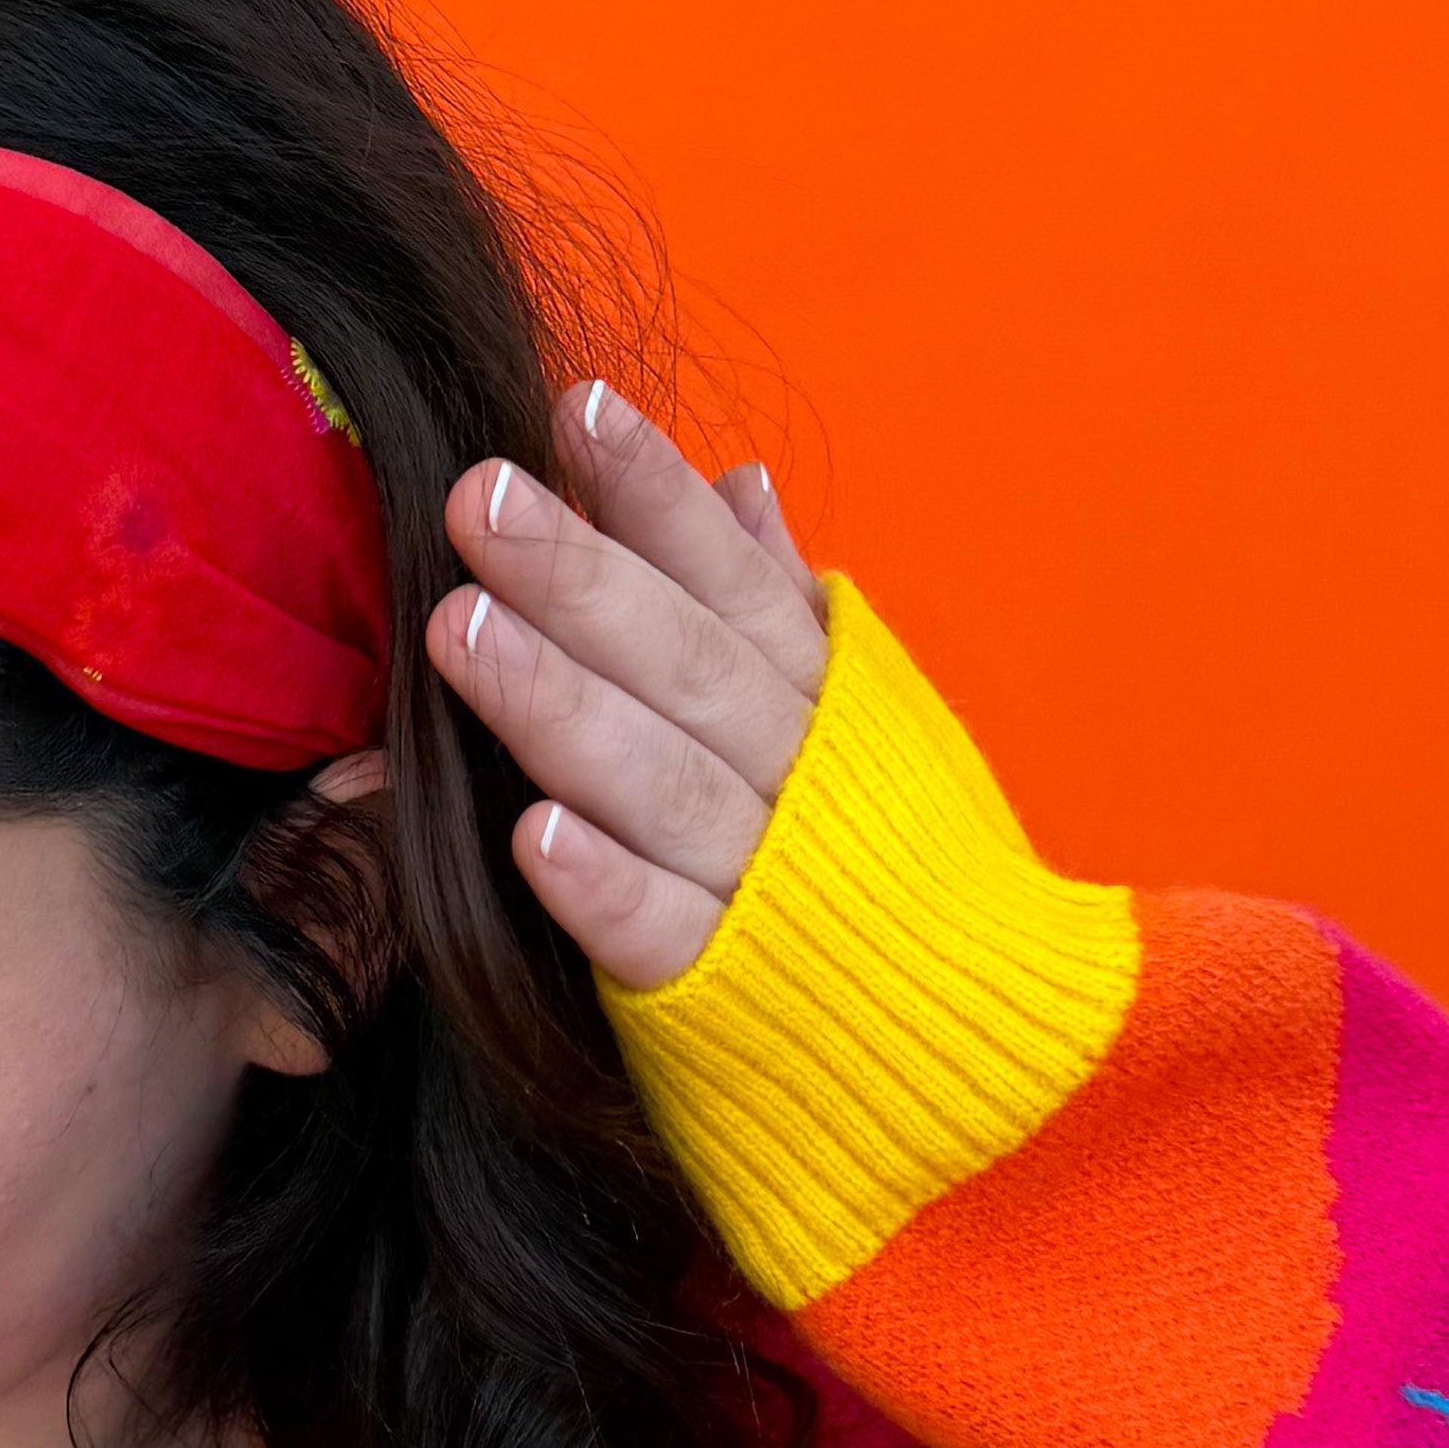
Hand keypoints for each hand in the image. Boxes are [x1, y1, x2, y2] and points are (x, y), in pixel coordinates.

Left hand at [426, 385, 830, 988]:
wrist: (986, 1042)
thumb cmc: (880, 855)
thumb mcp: (855, 715)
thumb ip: (777, 604)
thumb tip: (735, 479)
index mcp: (824, 698)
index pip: (731, 579)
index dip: (656, 494)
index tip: (576, 406)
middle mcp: (802, 777)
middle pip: (687, 663)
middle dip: (582, 577)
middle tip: (477, 498)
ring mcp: (770, 885)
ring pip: (664, 784)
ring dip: (563, 706)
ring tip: (462, 630)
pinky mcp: (731, 993)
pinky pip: (667, 936)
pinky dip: (609, 887)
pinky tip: (534, 836)